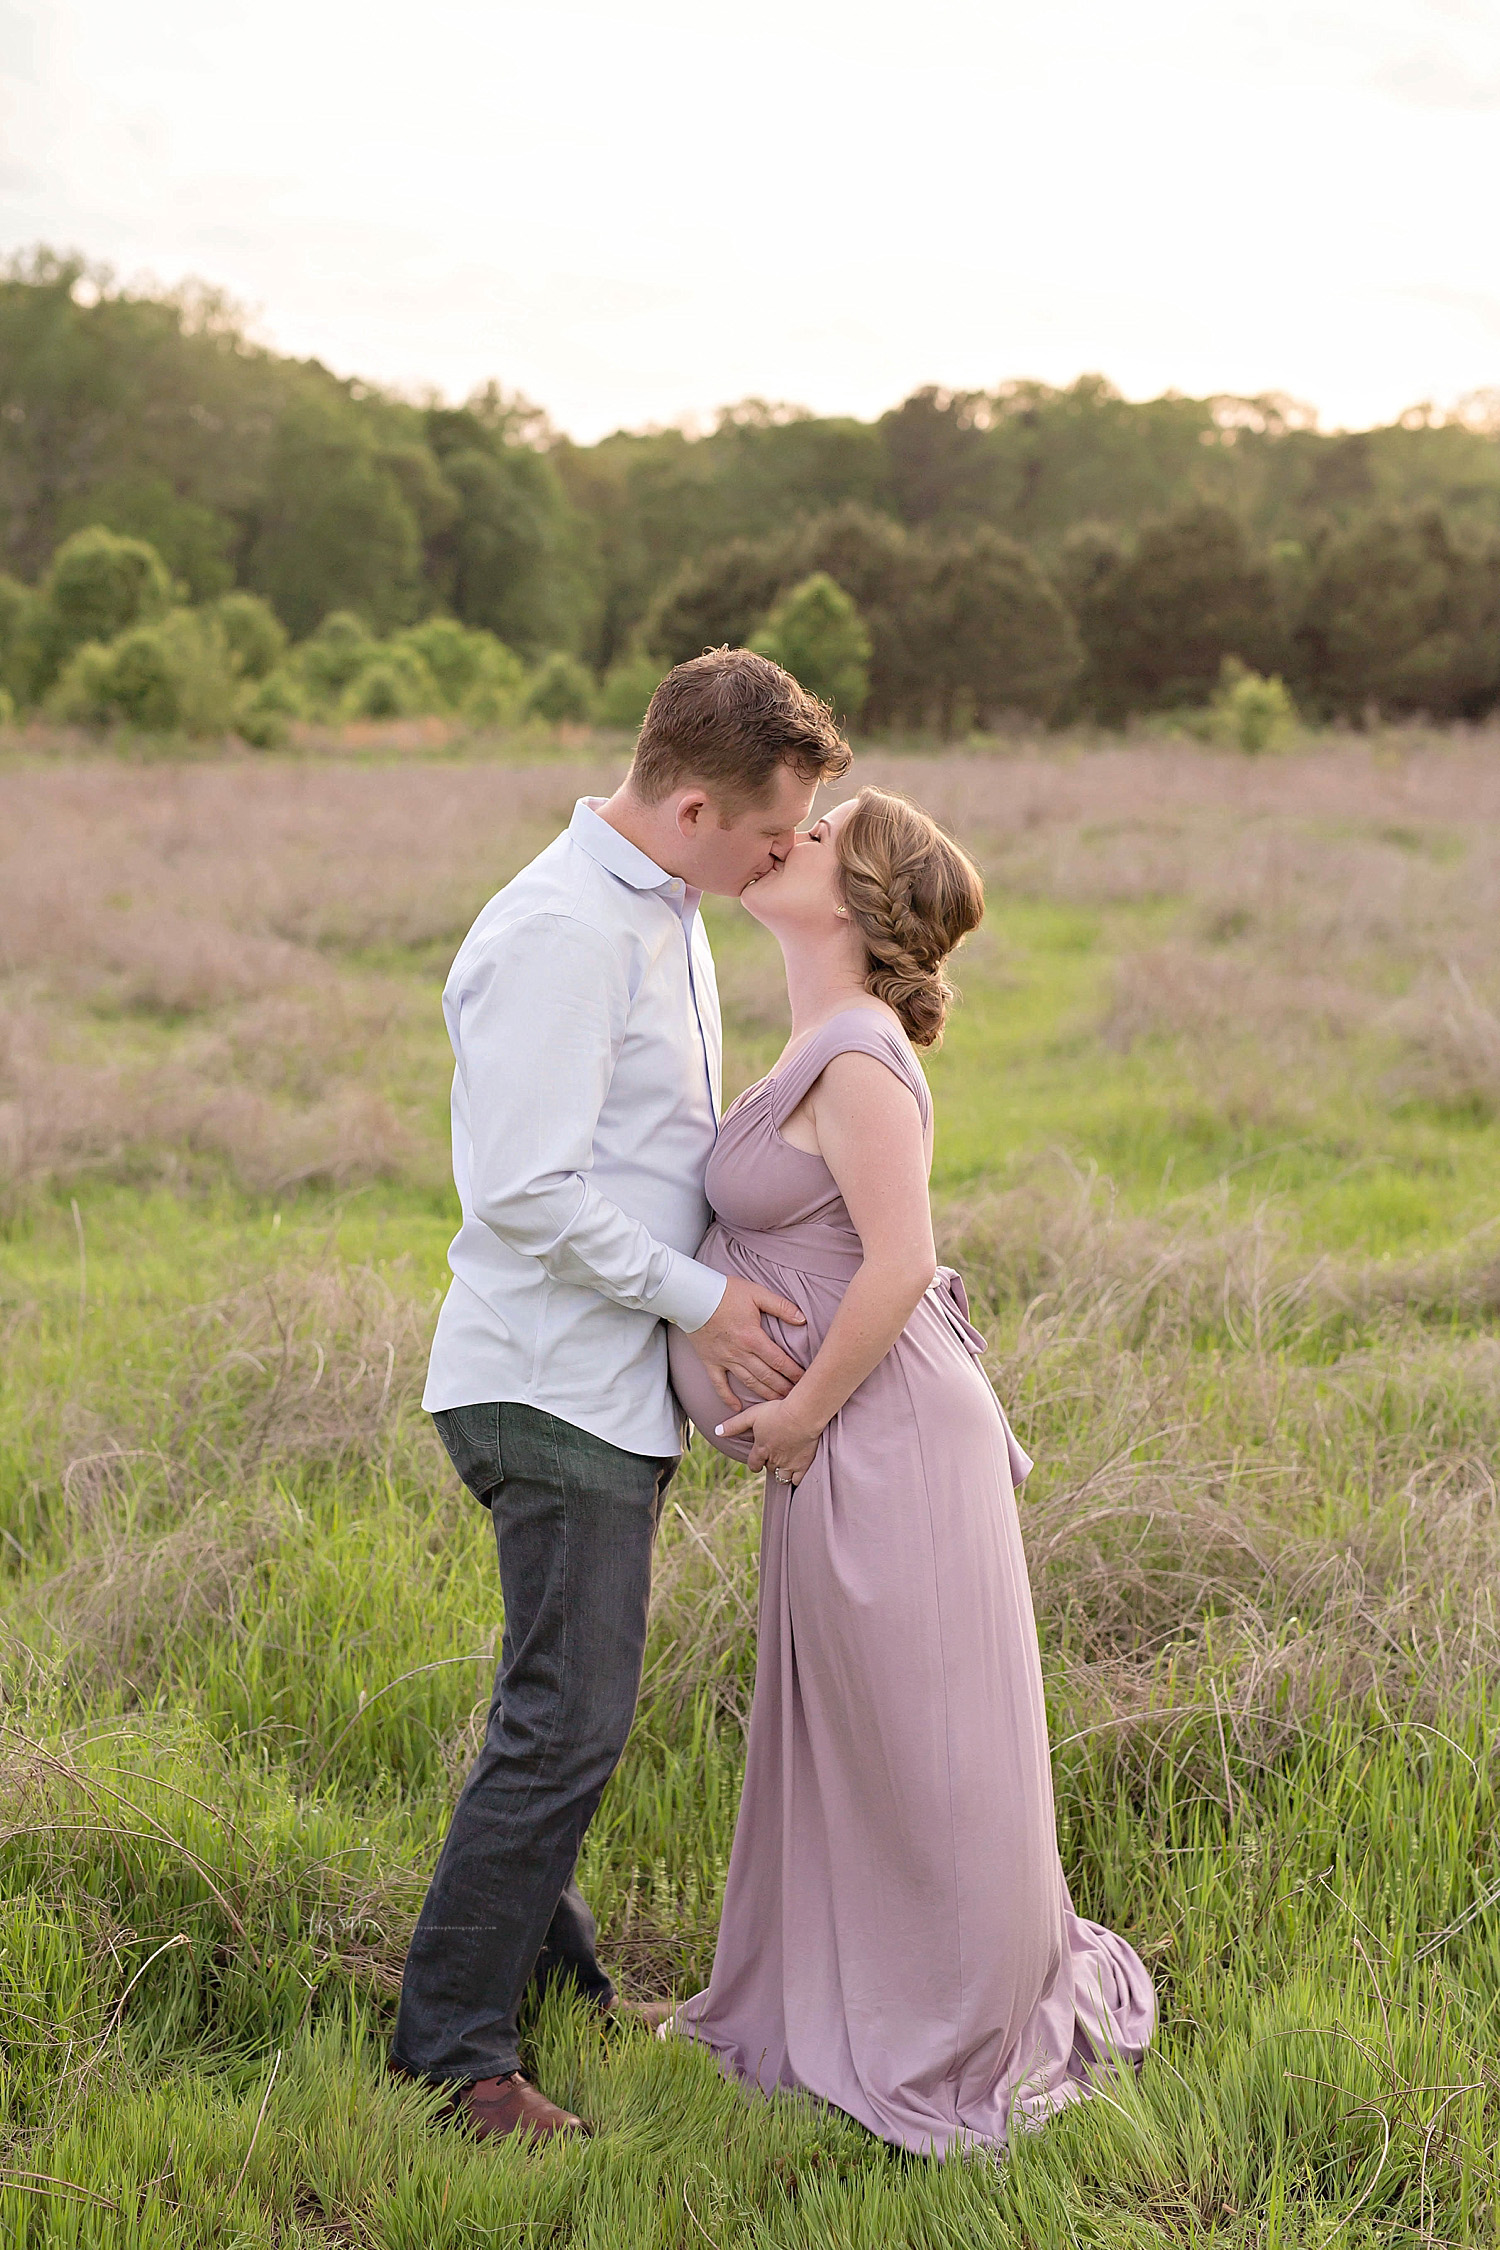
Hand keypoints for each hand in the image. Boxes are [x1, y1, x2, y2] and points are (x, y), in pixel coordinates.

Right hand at [685, 1275, 805, 1409]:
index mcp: (753, 1337)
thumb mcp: (757, 1293)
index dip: (793, 1372)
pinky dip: (727, 1398)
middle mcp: (740, 1353)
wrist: (693, 1297)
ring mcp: (724, 1359)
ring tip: (778, 1404)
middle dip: (783, 1388)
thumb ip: (781, 1306)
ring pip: (748, 1382)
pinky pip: (719, 1384)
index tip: (805, 1381)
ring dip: (764, 1394)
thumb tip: (802, 1319)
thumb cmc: (726, 1292)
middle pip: (766, 1376)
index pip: (779, 1360)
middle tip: (796, 1398)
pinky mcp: (710, 1362)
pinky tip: (737, 1408)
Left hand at [714, 1395, 822, 1486]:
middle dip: (769, 1463)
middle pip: (769, 1468)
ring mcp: (789, 1464)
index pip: (753, 1463)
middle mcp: (773, 1459)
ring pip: (782, 1476)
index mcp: (761, 1449)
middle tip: (774, 1456)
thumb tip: (716, 1431)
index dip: (754, 1464)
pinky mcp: (804, 1464)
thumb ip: (734, 1425)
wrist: (802, 1415)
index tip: (757, 1461)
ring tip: (785, 1464)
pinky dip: (796, 1478)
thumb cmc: (777, 1412)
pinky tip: (798, 1471)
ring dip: (782, 1472)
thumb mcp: (752, 1415)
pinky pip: (798, 1480)